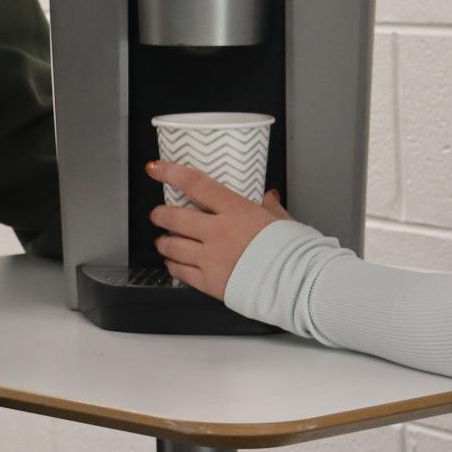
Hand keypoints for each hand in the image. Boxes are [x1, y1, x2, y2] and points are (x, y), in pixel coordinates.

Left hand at [147, 160, 289, 299]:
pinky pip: (181, 272)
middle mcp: (217, 232)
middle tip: (157, 213)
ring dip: (163, 241)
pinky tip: (173, 263)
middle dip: (160, 214)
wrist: (296, 282)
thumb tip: (268, 197)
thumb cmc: (292, 250)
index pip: (195, 184)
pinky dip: (173, 266)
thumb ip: (269, 207)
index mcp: (235, 210)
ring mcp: (211, 258)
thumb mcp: (281, 220)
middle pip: (174, 217)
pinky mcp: (210, 282)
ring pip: (172, 246)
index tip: (156, 168)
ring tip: (163, 240)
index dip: (171, 173)